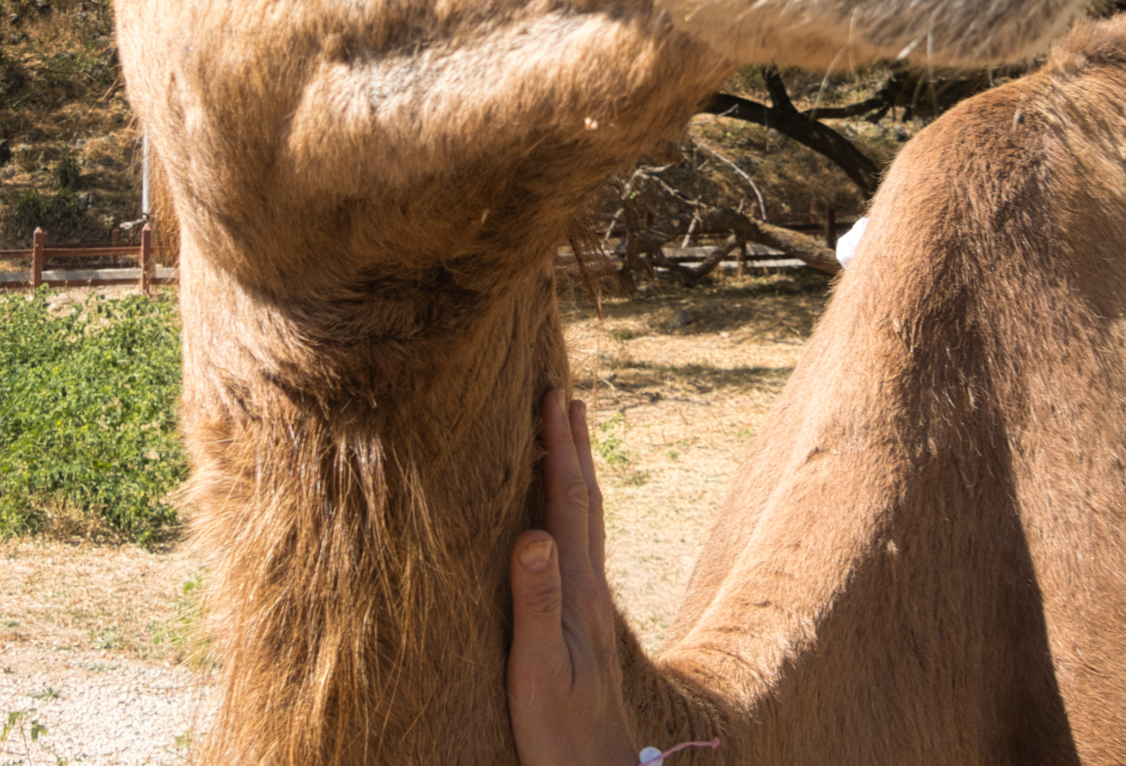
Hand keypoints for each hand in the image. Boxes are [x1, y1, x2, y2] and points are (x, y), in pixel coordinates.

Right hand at [509, 390, 636, 765]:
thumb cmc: (560, 730)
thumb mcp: (538, 668)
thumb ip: (535, 603)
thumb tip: (533, 533)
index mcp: (577, 589)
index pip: (570, 502)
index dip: (561, 448)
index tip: (553, 396)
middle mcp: (590, 587)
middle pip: (586, 500)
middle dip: (574, 445)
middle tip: (565, 395)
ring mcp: (591, 603)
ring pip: (587, 521)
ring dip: (577, 472)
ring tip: (570, 437)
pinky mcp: (585, 620)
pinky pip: (578, 545)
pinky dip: (571, 511)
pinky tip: (561, 518)